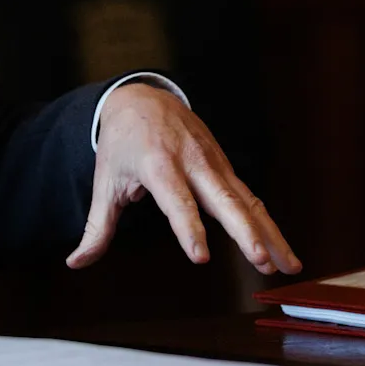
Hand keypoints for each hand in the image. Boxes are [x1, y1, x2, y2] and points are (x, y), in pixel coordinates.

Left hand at [67, 84, 301, 275]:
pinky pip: (251, 199)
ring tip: (289, 267)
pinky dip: (270, 225)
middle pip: (222, 199)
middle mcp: (191, 162)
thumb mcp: (104, 181)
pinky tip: (284, 252)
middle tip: (260, 262)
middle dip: (243, 232)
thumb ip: (96, 227)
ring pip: (247, 201)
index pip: (175, 200)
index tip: (200, 256)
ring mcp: (214, 164)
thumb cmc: (121, 144)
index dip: (187, 227)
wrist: (143, 98)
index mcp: (157, 165)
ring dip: (270, 234)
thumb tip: (75, 263)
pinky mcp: (226, 168)